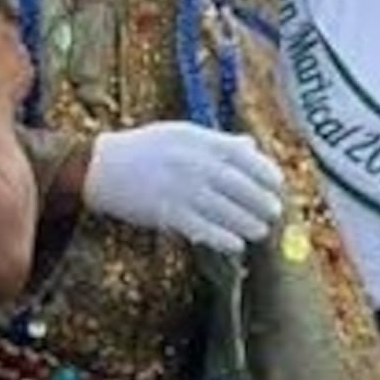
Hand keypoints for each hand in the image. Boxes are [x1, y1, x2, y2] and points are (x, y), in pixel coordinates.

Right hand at [84, 122, 285, 251]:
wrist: (101, 166)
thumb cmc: (144, 148)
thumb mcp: (181, 134)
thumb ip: (217, 141)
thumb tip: (251, 146)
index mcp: (199, 142)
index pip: (243, 157)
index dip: (266, 172)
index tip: (278, 184)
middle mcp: (194, 164)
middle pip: (240, 186)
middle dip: (262, 201)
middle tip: (274, 212)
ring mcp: (181, 189)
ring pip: (225, 211)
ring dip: (248, 223)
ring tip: (260, 231)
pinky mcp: (167, 213)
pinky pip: (203, 228)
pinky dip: (223, 238)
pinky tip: (236, 245)